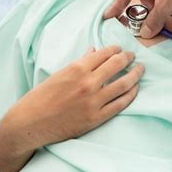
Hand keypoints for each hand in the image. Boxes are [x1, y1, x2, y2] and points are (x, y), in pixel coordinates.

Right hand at [0, 46, 143, 156]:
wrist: (30, 123)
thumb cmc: (41, 97)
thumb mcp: (59, 74)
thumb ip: (79, 62)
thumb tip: (93, 50)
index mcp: (77, 68)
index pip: (104, 53)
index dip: (115, 49)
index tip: (120, 49)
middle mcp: (88, 83)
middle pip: (117, 65)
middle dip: (128, 58)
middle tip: (133, 56)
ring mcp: (94, 101)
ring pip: (123, 84)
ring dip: (135, 75)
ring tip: (140, 70)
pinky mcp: (97, 117)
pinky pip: (120, 104)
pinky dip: (130, 95)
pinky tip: (135, 89)